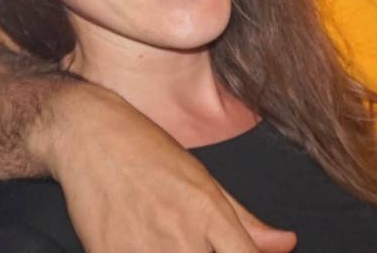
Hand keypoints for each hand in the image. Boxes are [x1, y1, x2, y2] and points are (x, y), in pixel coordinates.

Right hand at [40, 83, 296, 252]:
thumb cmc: (149, 151)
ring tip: (171, 243)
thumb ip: (245, 220)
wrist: (89, 134)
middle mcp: (181, 233)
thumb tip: (287, 243)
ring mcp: (143, 249)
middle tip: (200, 244)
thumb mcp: (202, 178)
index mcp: (209, 210)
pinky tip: (148, 247)